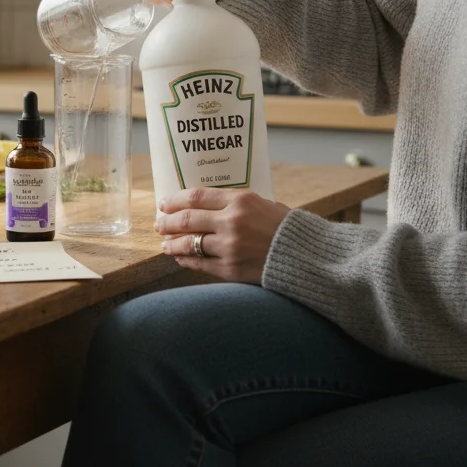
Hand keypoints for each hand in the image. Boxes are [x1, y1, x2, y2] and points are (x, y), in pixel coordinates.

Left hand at [155, 188, 291, 283]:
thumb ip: (235, 204)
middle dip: (167, 222)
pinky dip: (186, 260)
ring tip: (164, 244)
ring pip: (189, 244)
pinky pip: (199, 264)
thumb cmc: (286, 228)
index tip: (164, 203)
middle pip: (187, 219)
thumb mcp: (263, 205)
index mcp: (240, 200)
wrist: (307, 257)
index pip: (196, 196)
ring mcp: (229, 247)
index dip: (175, 200)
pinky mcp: (231, 269)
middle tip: (159, 224)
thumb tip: (204, 207)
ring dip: (172, 244)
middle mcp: (231, 222)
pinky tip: (180, 258)